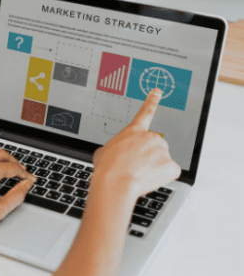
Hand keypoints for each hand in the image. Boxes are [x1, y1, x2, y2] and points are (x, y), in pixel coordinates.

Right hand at [92, 88, 180, 205]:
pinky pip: (169, 172)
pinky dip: (161, 177)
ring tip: (138, 174)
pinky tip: (148, 179)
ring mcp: (162, 151)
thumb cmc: (107, 169)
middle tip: (134, 167)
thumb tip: (116, 153)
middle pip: (154, 145)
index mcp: (133, 132)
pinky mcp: (171, 165)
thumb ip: (115, 147)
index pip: (145, 113)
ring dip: (153, 167)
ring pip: (161, 160)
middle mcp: (151, 137)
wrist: (115, 183)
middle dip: (148, 155)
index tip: (157, 92)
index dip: (152, 101)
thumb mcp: (103, 152)